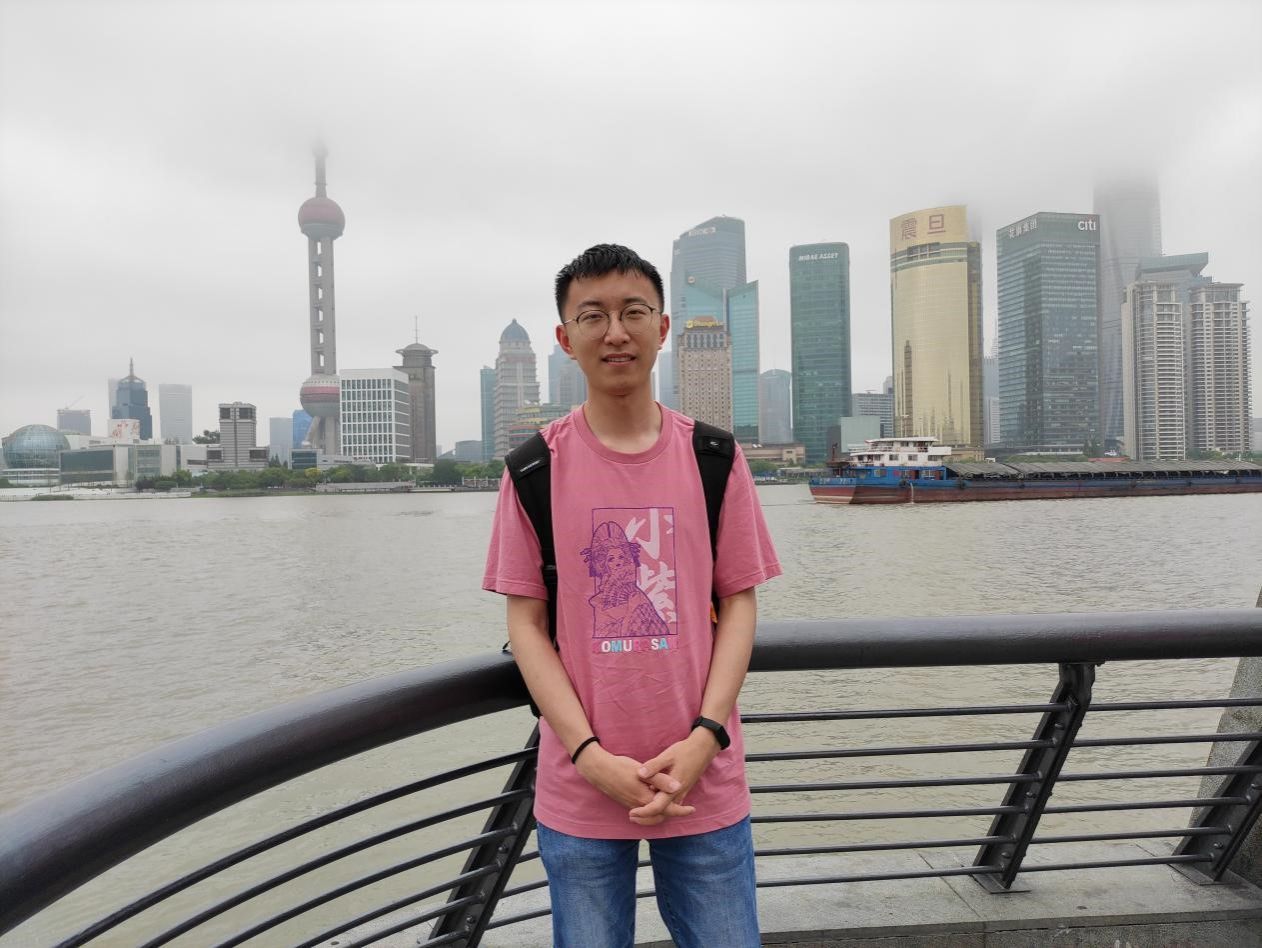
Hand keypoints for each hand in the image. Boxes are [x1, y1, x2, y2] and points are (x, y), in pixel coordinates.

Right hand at [576, 745, 695, 822]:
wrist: (598, 770)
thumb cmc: (620, 767)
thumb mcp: (642, 771)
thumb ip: (661, 780)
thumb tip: (678, 787)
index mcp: (645, 798)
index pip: (668, 810)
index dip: (681, 811)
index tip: (692, 809)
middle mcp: (639, 806)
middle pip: (661, 816)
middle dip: (673, 813)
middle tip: (684, 808)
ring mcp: (631, 806)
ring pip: (652, 816)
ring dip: (662, 813)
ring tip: (671, 805)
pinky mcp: (626, 803)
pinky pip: (644, 813)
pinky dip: (653, 811)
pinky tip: (654, 799)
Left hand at [629, 729, 719, 824]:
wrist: (703, 749)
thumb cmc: (685, 751)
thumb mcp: (668, 756)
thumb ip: (654, 766)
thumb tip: (639, 774)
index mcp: (674, 788)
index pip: (658, 807)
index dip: (644, 812)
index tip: (631, 813)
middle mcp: (678, 794)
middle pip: (662, 813)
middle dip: (647, 817)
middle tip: (631, 815)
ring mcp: (681, 793)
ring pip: (667, 811)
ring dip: (653, 813)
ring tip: (638, 811)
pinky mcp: (682, 790)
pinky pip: (671, 805)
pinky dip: (661, 807)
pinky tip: (651, 800)